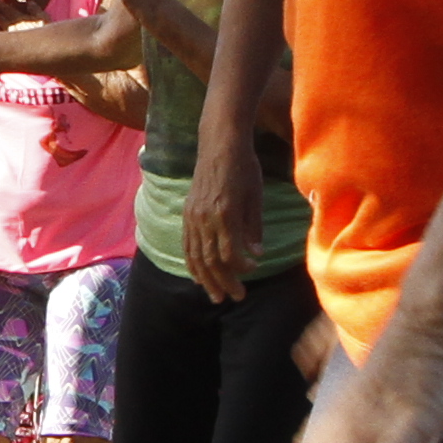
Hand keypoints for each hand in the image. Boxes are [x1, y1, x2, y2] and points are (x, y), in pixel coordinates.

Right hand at [186, 131, 262, 303]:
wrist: (219, 144)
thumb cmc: (244, 167)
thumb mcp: (255, 197)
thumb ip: (254, 227)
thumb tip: (256, 255)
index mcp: (225, 214)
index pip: (230, 253)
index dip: (241, 268)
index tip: (254, 270)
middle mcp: (205, 218)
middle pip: (211, 261)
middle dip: (224, 282)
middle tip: (236, 297)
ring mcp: (192, 216)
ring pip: (196, 257)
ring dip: (207, 279)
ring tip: (216, 296)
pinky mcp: (187, 213)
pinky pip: (187, 245)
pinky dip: (191, 263)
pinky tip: (198, 276)